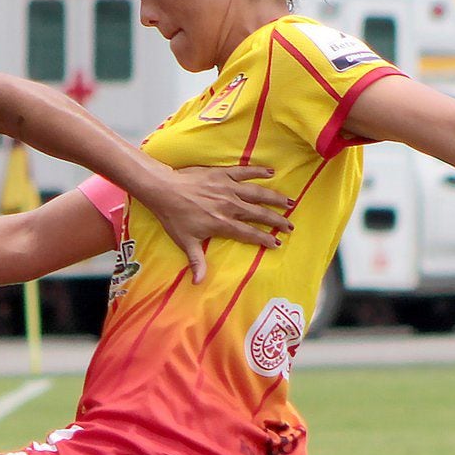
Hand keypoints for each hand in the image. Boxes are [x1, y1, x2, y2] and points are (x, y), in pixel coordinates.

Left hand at [144, 165, 295, 282]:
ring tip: (290, 202)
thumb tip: (198, 283)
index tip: (277, 243)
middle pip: (259, 214)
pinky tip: (271, 172)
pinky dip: (258, 171)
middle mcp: (229, 206)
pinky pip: (244, 172)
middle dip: (277, 220)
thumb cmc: (173, 217)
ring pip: (257, 193)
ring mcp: (227, 188)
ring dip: (275, 197)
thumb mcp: (185, 242)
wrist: (163, 189)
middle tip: (291, 225)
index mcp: (222, 223)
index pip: (249, 233)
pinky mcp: (222, 173)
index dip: (264, 239)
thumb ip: (196, 262)